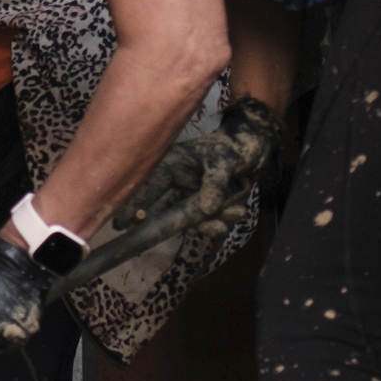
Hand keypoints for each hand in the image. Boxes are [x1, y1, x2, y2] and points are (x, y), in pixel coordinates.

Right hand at [111, 94, 289, 236]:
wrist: (258, 148)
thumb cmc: (236, 145)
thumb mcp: (226, 160)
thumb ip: (215, 182)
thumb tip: (206, 208)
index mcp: (171, 165)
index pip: (147, 187)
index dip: (133, 205)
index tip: (123, 223)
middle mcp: (175, 183)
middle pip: (160, 210)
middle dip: (170, 223)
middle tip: (165, 235)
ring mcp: (189, 197)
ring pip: (186, 220)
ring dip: (207, 222)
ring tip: (232, 213)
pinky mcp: (203, 207)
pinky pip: (205, 222)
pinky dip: (221, 221)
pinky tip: (237, 211)